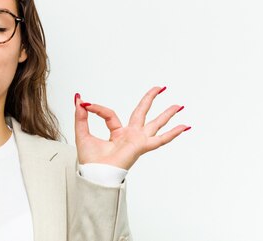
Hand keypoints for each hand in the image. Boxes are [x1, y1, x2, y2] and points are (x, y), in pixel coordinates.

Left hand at [74, 86, 188, 169]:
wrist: (94, 173)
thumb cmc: (90, 160)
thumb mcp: (82, 133)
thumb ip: (81, 116)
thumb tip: (78, 99)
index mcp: (117, 133)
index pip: (110, 114)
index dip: (97, 108)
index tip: (86, 105)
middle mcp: (130, 136)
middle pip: (142, 113)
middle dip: (150, 99)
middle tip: (160, 88)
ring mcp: (137, 140)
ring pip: (155, 123)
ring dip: (167, 114)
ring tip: (179, 105)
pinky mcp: (141, 146)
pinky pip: (160, 139)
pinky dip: (173, 133)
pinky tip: (184, 127)